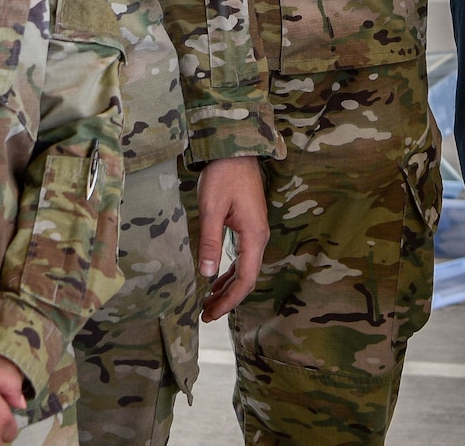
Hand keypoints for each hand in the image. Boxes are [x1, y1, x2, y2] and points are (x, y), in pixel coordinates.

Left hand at [197, 155, 268, 320]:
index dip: (228, 301)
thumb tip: (207, 275)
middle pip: (246, 278)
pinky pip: (242, 257)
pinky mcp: (248, 226)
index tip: (210, 314)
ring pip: (245, 269)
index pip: (245, 279)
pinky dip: (230, 272)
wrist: (236, 151)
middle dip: (227, 299)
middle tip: (205, 314)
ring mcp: (255, 232)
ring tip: (208, 302)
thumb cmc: (223, 176)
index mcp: (253, 236)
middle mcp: (259, 237)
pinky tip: (217, 279)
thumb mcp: (211, 209)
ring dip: (228, 287)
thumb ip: (210, 241)